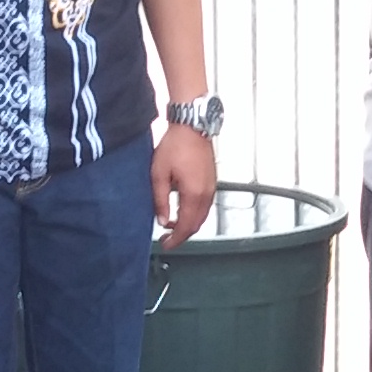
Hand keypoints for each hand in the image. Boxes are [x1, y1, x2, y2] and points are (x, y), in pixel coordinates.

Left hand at [152, 124, 216, 247]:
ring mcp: (212, 188)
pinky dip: (194, 213)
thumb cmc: (175, 146)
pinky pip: (205, 206)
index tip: (166, 244)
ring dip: (188, 224)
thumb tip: (162, 221)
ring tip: (171, 224)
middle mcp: (206, 194)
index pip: (186, 226)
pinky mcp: (212, 182)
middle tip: (167, 238)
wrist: (192, 127)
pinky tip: (182, 209)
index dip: (176, 239)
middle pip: (196, 225)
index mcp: (193, 194)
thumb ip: (160, 200)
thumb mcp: (159, 174)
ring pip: (202, 216)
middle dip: (182, 234)